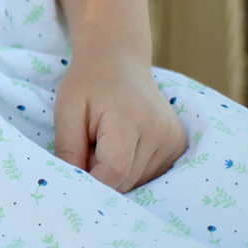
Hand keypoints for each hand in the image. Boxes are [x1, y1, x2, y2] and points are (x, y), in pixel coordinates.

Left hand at [55, 53, 188, 191]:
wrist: (119, 60)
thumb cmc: (87, 84)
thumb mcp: (67, 110)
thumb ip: (69, 149)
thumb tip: (74, 186)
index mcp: (130, 119)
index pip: (114, 171)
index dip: (92, 181)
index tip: (75, 175)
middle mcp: (160, 132)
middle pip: (126, 180)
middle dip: (102, 175)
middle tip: (87, 149)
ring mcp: (174, 140)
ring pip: (139, 181)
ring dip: (117, 173)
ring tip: (105, 143)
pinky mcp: (179, 146)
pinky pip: (151, 175)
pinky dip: (132, 169)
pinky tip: (123, 146)